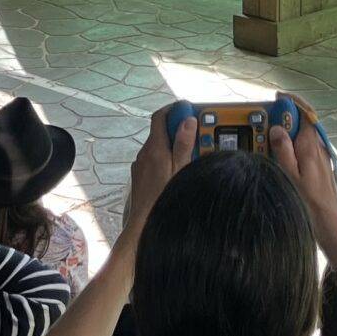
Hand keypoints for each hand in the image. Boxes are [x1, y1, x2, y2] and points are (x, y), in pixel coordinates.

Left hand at [123, 104, 194, 243]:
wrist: (143, 226)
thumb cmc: (164, 199)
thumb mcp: (180, 171)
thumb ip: (183, 145)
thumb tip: (188, 120)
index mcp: (155, 148)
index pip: (160, 116)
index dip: (174, 109)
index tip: (188, 109)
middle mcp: (144, 153)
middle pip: (160, 131)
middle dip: (178, 129)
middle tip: (196, 135)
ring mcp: (140, 165)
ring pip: (157, 147)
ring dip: (172, 145)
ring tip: (190, 155)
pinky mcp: (140, 177)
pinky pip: (153, 160)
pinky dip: (165, 158)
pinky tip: (176, 171)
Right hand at [269, 104, 336, 261]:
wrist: (328, 221)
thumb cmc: (308, 200)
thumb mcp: (290, 175)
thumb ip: (283, 149)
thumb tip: (276, 128)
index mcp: (310, 144)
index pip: (304, 112)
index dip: (291, 102)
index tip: (275, 100)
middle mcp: (317, 146)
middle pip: (300, 122)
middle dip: (283, 118)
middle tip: (264, 122)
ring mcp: (319, 155)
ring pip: (301, 135)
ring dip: (286, 133)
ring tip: (267, 140)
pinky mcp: (318, 165)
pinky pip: (303, 147)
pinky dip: (291, 145)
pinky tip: (280, 157)